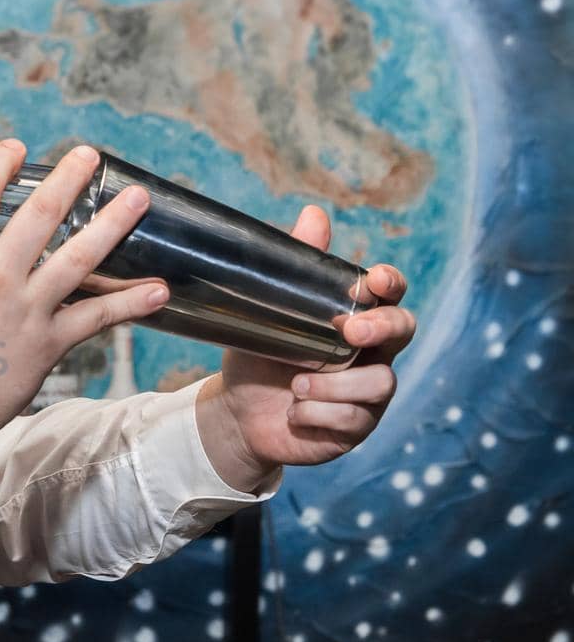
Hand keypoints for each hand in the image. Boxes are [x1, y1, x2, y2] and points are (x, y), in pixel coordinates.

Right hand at [0, 141, 169, 492]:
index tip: (15, 149)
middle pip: (40, 216)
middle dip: (69, 179)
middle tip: (89, 155)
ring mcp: (26, 311)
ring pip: (79, 259)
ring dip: (113, 225)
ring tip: (137, 197)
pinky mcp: (49, 343)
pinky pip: (96, 320)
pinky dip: (130, 305)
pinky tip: (160, 289)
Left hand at [196, 205, 416, 490]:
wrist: (237, 413)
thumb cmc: (260, 355)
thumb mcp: (267, 311)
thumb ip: (296, 269)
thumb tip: (315, 213)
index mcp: (357, 319)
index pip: (391, 294)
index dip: (391, 284)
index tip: (375, 279)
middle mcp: (373, 354)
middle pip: (404, 331)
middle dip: (382, 328)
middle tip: (350, 331)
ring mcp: (369, 394)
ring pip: (380, 384)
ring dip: (335, 385)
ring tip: (295, 386)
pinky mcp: (357, 428)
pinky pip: (354, 420)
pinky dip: (319, 415)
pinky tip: (295, 412)